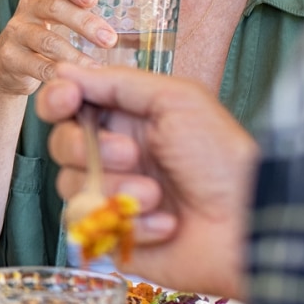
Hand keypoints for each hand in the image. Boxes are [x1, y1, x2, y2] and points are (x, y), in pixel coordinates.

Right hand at [0, 0, 115, 96]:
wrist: (8, 66)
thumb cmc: (47, 40)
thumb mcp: (62, 22)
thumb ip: (85, 17)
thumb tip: (137, 30)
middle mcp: (28, 8)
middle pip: (54, 7)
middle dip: (84, 22)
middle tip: (110, 39)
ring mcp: (16, 32)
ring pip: (46, 41)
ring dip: (75, 55)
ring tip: (96, 68)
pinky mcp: (9, 57)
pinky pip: (36, 65)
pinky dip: (58, 74)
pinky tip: (75, 81)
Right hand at [35, 63, 258, 299]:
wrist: (245, 224)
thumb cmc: (221, 160)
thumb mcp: (177, 100)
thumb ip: (118, 81)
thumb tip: (66, 70)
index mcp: (126, 120)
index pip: (69, 104)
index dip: (58, 100)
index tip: (68, 101)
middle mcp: (113, 155)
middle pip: (61, 143)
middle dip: (89, 148)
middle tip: (131, 154)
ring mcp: (111, 195)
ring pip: (69, 185)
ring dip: (116, 188)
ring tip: (156, 195)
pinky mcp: (112, 233)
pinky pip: (90, 225)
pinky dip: (130, 223)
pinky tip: (165, 223)